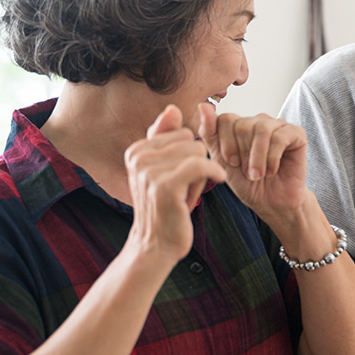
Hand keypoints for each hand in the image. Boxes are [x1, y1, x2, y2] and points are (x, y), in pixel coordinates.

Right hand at [124, 105, 225, 262]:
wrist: (155, 246)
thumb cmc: (165, 208)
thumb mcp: (163, 170)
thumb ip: (165, 139)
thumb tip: (172, 108)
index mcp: (136, 150)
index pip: (181, 132)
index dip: (188, 154)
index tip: (180, 176)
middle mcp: (138, 157)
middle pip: (191, 140)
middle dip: (197, 162)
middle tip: (187, 187)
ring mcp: (149, 172)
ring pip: (198, 152)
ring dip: (202, 174)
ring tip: (189, 193)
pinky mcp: (165, 186)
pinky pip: (201, 165)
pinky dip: (214, 172)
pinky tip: (219, 181)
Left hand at [197, 103, 308, 219]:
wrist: (272, 203)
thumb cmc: (247, 184)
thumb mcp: (221, 161)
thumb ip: (210, 133)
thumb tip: (203, 105)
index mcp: (239, 125)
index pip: (226, 119)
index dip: (226, 143)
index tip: (232, 163)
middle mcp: (258, 121)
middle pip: (243, 124)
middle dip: (243, 153)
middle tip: (248, 172)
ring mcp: (278, 125)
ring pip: (262, 129)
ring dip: (257, 158)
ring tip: (258, 175)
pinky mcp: (296, 134)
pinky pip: (280, 137)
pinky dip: (272, 158)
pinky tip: (272, 170)